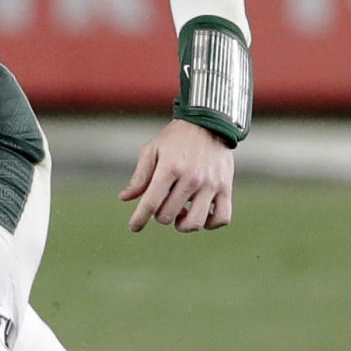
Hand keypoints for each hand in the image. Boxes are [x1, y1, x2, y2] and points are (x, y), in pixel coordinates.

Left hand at [118, 118, 233, 232]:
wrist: (209, 123)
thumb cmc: (176, 138)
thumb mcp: (153, 151)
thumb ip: (140, 177)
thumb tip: (124, 198)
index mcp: (170, 168)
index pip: (150, 203)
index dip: (139, 219)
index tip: (134, 227)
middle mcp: (191, 178)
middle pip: (168, 215)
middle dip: (160, 215)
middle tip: (162, 206)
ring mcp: (211, 184)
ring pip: (195, 223)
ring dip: (183, 225)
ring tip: (181, 214)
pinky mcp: (226, 187)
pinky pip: (222, 218)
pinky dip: (210, 224)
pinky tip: (202, 216)